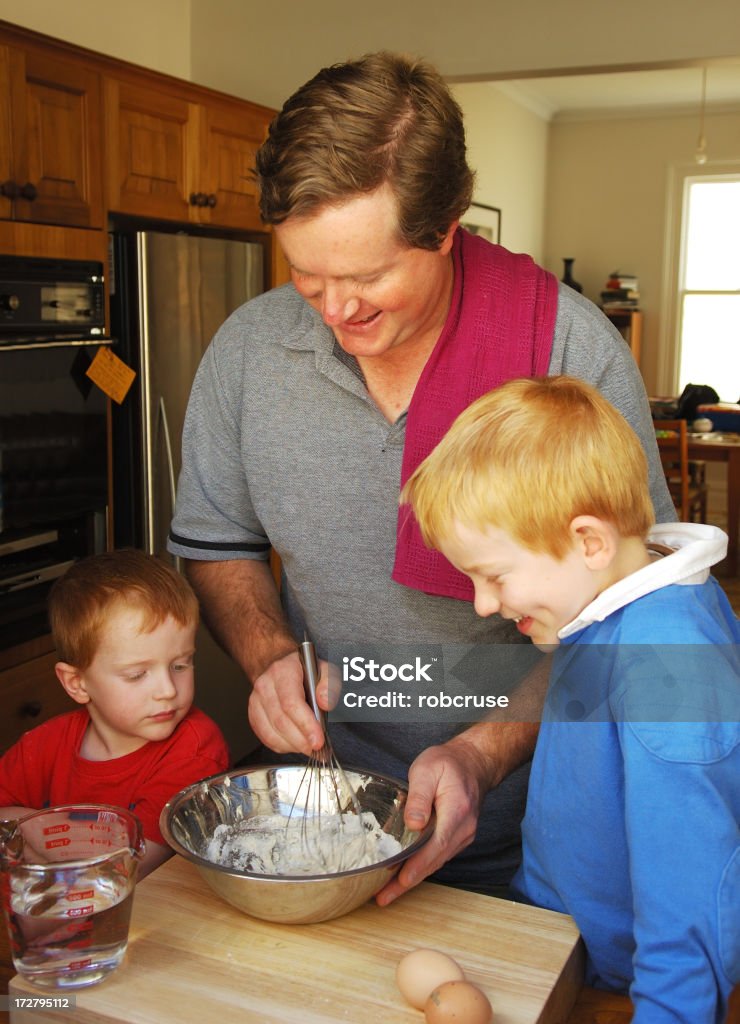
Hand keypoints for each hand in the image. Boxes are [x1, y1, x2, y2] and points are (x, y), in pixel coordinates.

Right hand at [248, 650, 330, 755]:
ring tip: (308, 748)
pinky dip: (282, 746)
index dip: (305, 725)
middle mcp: (265, 686)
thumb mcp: (323, 669)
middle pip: (281, 721)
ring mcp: (256, 702)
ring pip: (271, 733)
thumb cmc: (303, 671)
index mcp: (282, 672)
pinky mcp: (254, 715)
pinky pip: (265, 737)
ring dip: (292, 746)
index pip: (291, 703)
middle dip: (301, 740)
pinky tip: (294, 744)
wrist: (282, 669)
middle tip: (317, 748)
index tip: (318, 740)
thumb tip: (325, 702)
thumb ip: (328, 683)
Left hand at [375, 732, 491, 906]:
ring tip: (387, 892)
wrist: (473, 763)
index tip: (400, 881)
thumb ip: (419, 796)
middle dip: (408, 881)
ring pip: (436, 862)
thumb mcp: (427, 769)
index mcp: (456, 811)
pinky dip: (421, 867)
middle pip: (434, 861)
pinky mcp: (458, 837)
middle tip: (383, 897)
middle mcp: (464, 829)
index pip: (436, 845)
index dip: (417, 866)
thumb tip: (413, 824)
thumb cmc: (447, 764)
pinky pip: (438, 856)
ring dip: (413, 878)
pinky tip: (404, 874)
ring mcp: (463, 835)